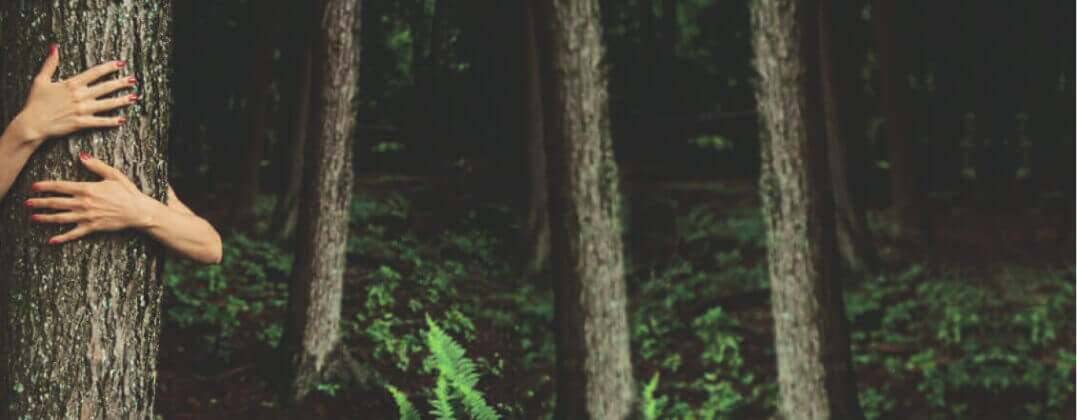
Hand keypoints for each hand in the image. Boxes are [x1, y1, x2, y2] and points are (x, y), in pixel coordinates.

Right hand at [11, 44, 136, 144]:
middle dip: (121, 83)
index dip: (109, 68)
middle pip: (105, 87)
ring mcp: (82, 109)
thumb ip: (50, 64)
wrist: (32, 123)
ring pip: (107, 104)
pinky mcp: (81, 123)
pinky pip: (100, 122)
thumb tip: (54, 47)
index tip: (121, 64)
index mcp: (72, 84)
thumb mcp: (41, 80)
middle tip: (134, 80)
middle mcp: (80, 95)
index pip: (95, 73)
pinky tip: (122, 119)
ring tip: (134, 97)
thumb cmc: (35, 102)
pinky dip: (111, 121)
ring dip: (122, 100)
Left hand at [26, 153, 159, 244]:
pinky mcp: (92, 227)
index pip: (61, 186)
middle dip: (40, 203)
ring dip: (45, 218)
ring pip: (61, 218)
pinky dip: (62, 238)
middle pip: (57, 202)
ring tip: (33, 218)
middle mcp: (84, 203)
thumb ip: (96, 165)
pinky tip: (51, 240)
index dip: (46, 186)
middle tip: (27, 203)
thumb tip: (81, 156)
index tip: (34, 186)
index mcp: (87, 189)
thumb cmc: (128, 192)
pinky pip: (74, 234)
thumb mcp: (113, 175)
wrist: (138, 211)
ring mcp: (87, 217)